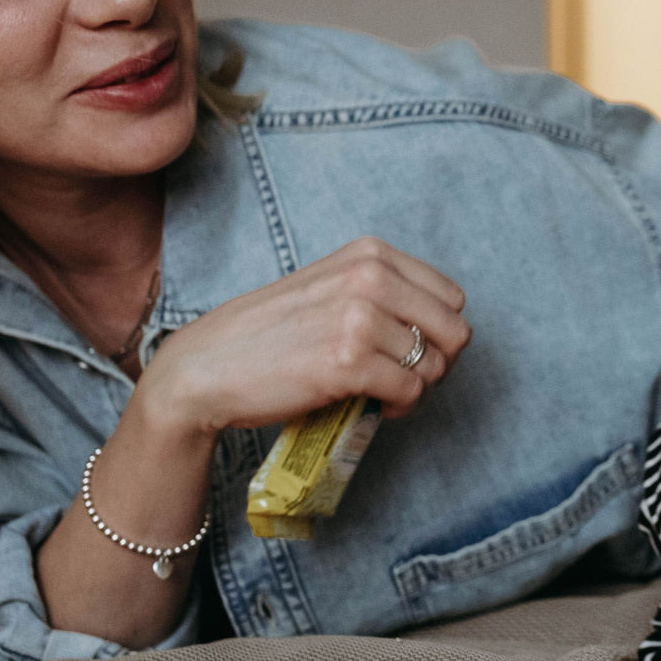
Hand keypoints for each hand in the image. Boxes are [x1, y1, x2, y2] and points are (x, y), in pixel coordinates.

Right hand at [131, 237, 471, 444]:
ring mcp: (360, 318)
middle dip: (436, 363)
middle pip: (455, 331)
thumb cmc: (270, 335)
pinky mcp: (349, 362)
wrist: (206, 368)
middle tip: (405, 380)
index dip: (438, 333)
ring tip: (383, 394)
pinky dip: (400, 406)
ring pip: (435, 366)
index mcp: (370, 254)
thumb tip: (441, 328)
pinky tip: (374, 406)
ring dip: (416, 389)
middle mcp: (370, 277)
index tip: (410, 351)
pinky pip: (410, 391)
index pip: (450, 297)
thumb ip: (382, 293)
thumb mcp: (330, 288)